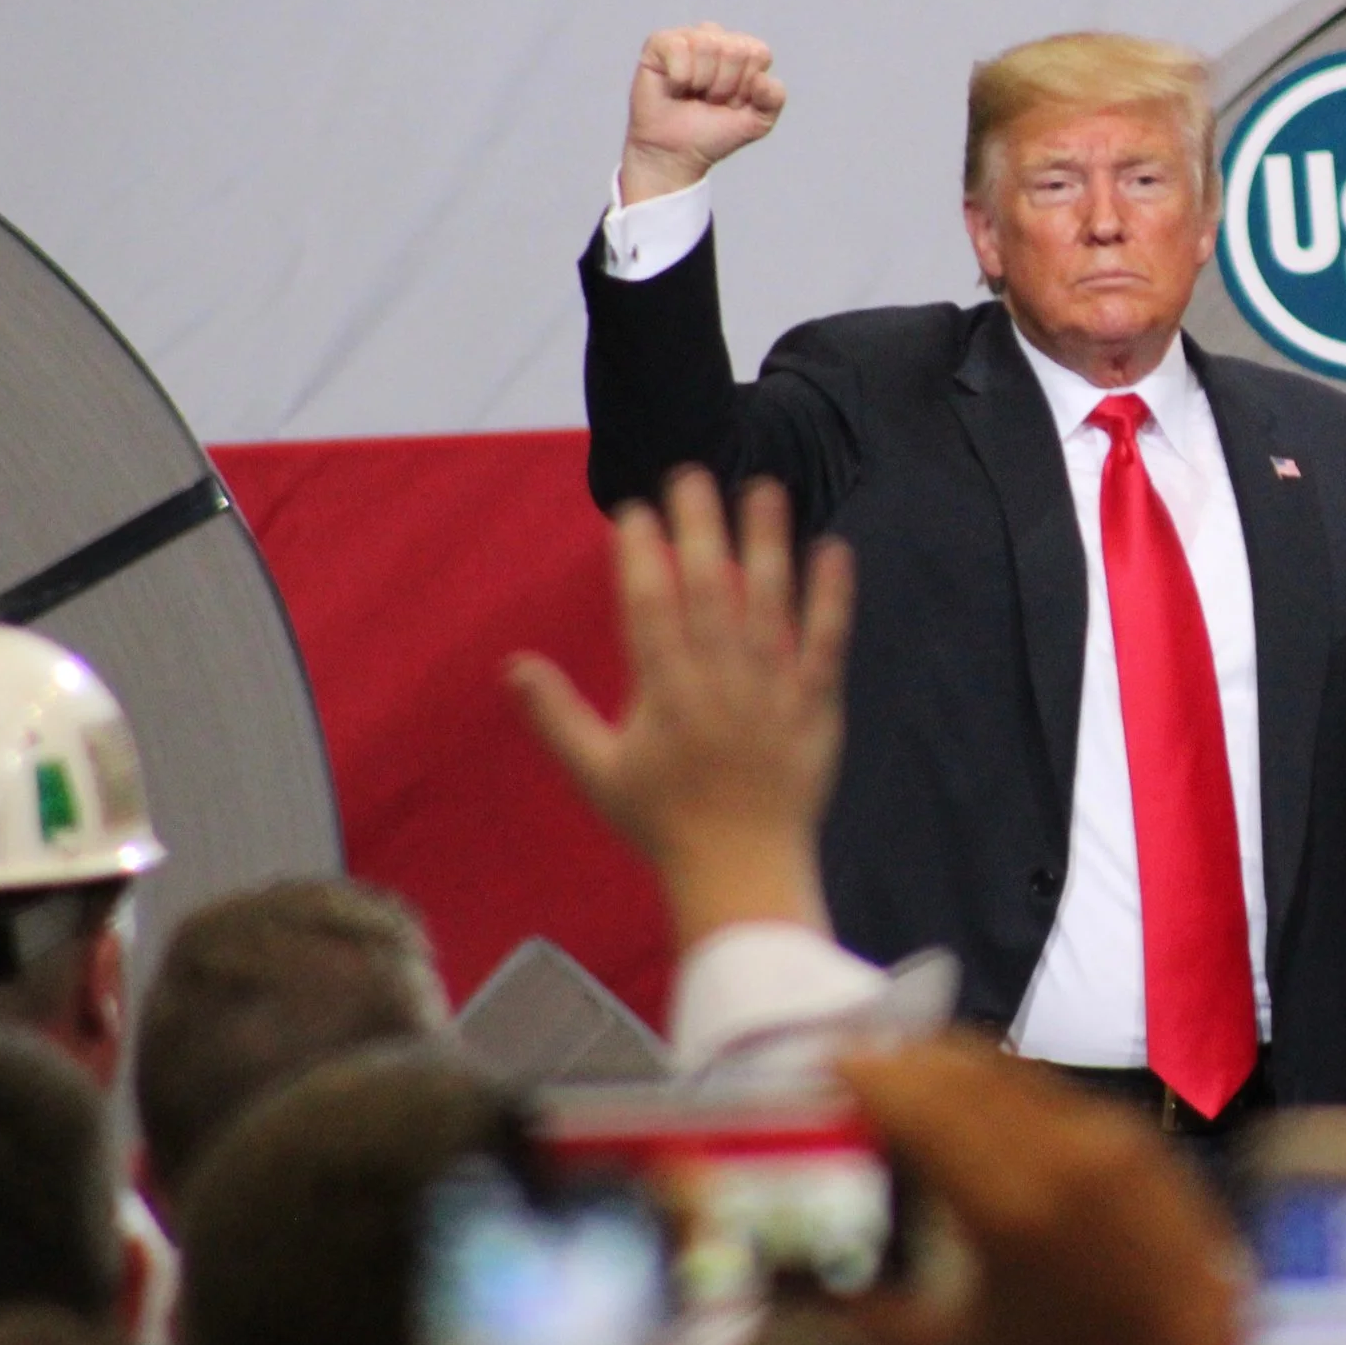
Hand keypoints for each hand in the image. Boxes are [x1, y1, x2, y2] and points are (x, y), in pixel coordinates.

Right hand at [508, 471, 854, 950]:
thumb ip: (556, 716)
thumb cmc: (664, 823)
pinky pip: (827, 641)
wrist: (740, 871)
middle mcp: (717, 680)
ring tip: (764, 487)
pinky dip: (832, 595)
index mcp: (663, 692)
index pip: (647, 605)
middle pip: (707, 587)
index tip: (633, 509)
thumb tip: (511, 665)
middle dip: (698, 525)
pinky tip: (834, 549)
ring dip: (766, 541)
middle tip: (692, 473)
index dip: (639, 553)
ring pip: (769, 601)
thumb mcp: (597, 774)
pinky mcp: (815, 705)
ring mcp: (770, 689)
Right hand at [621, 23, 785, 202]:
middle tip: (710, 100)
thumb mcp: (757, 122)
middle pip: (734, 49)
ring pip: (707, 45)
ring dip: (701, 82)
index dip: (746, 85)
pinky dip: (679, 76)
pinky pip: (678, 47)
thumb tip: (763, 78)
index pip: (758, 53)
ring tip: (692, 94)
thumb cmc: (713, 132)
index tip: (731, 102)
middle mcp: (717, 37)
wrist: (676, 153)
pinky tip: (674, 86)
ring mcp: (688, 38)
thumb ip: (774, 99)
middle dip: (724, 85)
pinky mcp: (659, 44)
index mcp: (744, 51)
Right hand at [840, 1040, 1241, 1344]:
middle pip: (961, 1068)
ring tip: (910, 1063)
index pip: (922, 1104)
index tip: (833, 1057)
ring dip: (952, 1058)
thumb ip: (869, 1310)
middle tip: (861, 1050)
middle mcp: (1060, 1155)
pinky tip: (977, 1093)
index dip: (871, 1071)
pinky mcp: (1133, 1130)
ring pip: (1009, 1066)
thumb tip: (802, 1276)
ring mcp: (1104, 1135)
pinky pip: (1051, 1087)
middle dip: (904, 1052)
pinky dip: (1003, 1081)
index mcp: (1007, 1208)